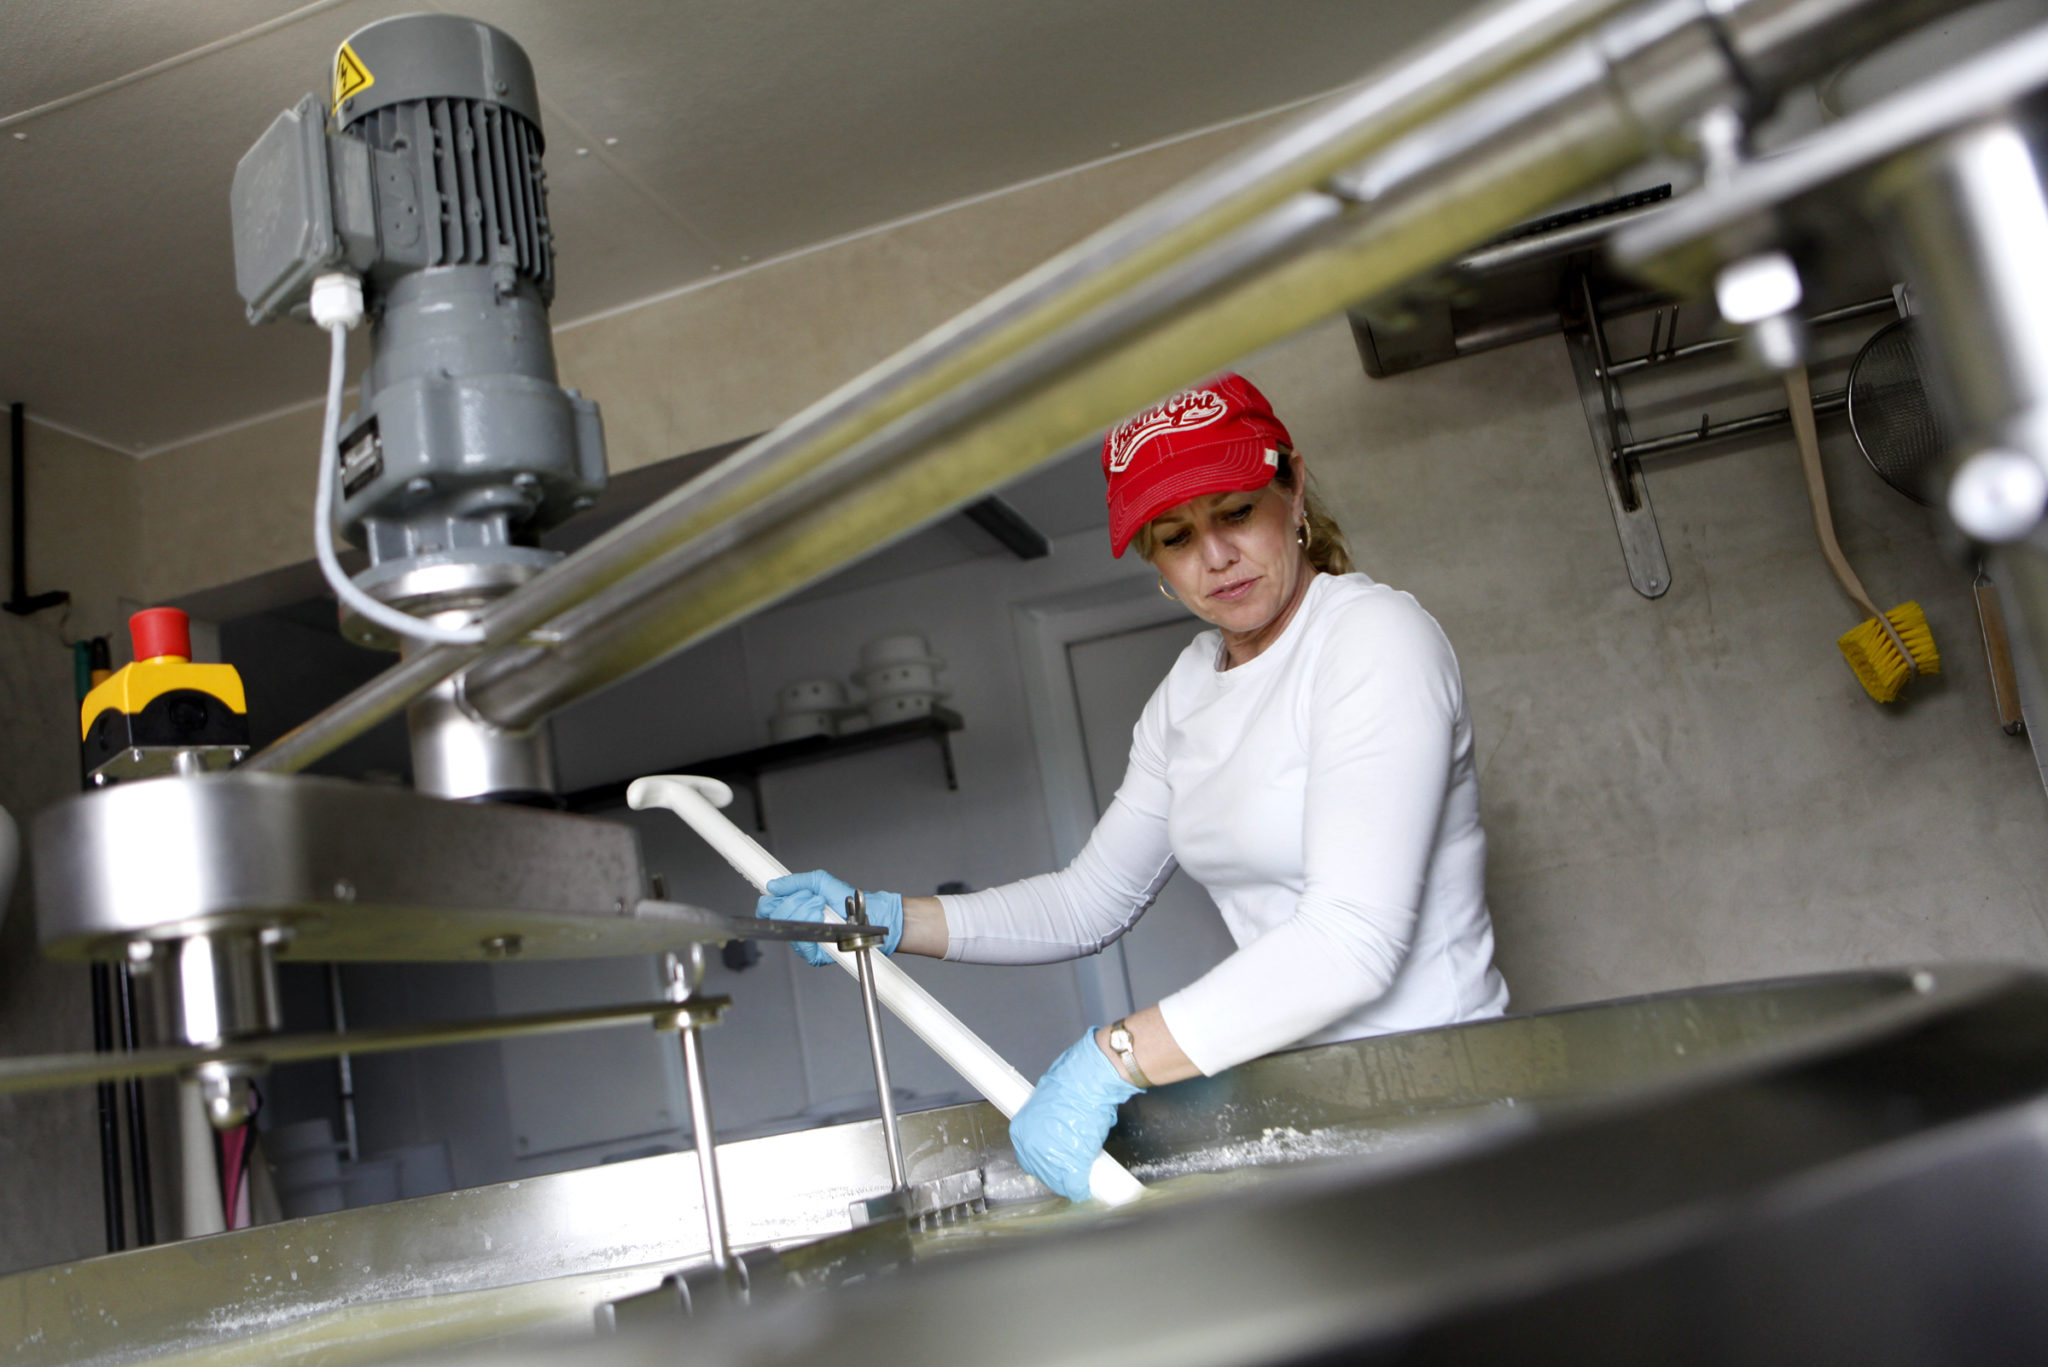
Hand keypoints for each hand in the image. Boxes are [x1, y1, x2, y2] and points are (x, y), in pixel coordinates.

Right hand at [756, 870, 902, 966]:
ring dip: (807, 912)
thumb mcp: (819, 881)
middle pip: (775, 917)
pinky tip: (823, 921)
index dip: (772, 901)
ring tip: (822, 907)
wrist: (865, 913)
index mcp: (791, 908)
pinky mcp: (812, 955)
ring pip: (788, 928)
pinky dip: (813, 928)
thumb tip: (773, 885)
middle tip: (814, 898)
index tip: (787, 894)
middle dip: (796, 902)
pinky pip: (802, 945)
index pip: (766, 908)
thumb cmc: (844, 900)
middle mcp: (794, 926)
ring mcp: (802, 941)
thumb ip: (795, 881)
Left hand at [1007, 1029, 1140, 1202]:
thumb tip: (1055, 1133)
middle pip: (1042, 1173)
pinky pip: (1075, 1187)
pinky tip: (1086, 1184)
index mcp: (1021, 1131)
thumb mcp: (1047, 1103)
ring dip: (1070, 1179)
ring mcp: (1050, 1159)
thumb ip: (1045, 1124)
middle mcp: (1030, 1148)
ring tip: (1082, 1169)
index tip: (1055, 1160)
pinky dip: (1082, 1187)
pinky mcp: (1070, 1166)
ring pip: (1059, 1182)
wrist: (1088, 1081)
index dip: (1044, 1161)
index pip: (1028, 1158)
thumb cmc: (1072, 1083)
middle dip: (1057, 1171)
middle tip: (1071, 1164)